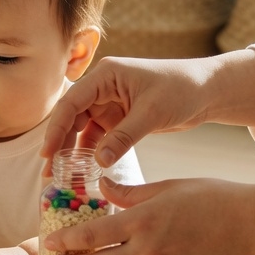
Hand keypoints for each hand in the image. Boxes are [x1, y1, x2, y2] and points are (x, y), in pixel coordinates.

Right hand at [41, 49, 254, 173]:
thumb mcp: (152, 113)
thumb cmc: (182, 90)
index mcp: (106, 76)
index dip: (56, 128)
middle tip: (50, 173)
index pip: (72, 102)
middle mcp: (102, 88)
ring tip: (64, 178)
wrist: (207, 91)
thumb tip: (98, 162)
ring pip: (82, 130)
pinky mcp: (118, 119)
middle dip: (60, 145)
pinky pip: (98, 138)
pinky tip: (85, 173)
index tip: (48, 153)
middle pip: (71, 117)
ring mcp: (109, 104)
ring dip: (73, 153)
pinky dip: (92, 155)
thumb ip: (124, 137)